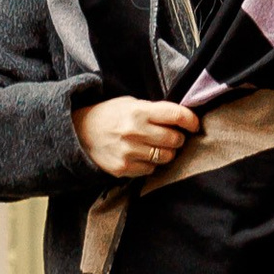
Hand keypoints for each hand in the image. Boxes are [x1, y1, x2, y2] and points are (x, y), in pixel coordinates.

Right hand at [75, 95, 202, 179]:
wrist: (79, 132)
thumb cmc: (110, 115)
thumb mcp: (131, 104)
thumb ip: (155, 111)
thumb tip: (182, 119)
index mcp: (139, 111)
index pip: (176, 115)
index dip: (191, 120)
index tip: (194, 125)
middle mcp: (135, 131)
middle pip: (174, 139)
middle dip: (178, 138)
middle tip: (172, 136)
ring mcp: (129, 152)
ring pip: (166, 157)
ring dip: (167, 152)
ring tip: (157, 146)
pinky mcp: (123, 168)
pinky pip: (151, 169)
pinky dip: (152, 163)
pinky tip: (143, 155)